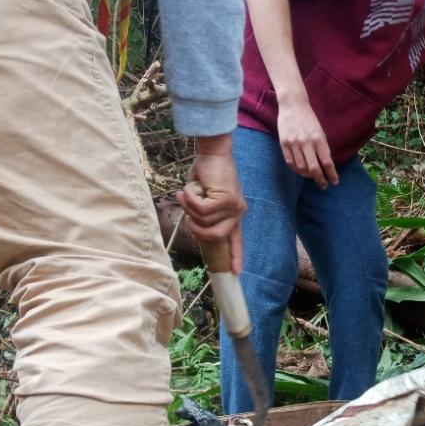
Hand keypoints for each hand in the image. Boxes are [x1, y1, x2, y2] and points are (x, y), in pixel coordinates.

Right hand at [177, 134, 246, 273]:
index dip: (235, 256)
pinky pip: (201, 209)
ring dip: (189, 208)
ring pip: (204, 221)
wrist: (212, 153)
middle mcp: (237, 213)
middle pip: (215, 236)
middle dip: (196, 229)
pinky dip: (189, 199)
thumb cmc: (206, 174)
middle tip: (187, 215)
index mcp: (233, 215)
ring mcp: (234, 207)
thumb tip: (195, 228)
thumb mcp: (204, 198)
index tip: (236, 272)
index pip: (236, 240)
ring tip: (187, 193)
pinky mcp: (227, 199)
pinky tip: (189, 188)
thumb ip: (202, 214)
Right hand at [277, 93, 337, 187]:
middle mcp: (306, 142)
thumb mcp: (320, 132)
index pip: (327, 161)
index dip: (331, 174)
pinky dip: (296, 170)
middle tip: (324, 185)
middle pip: (314, 168)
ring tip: (312, 176)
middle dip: (320, 179)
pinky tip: (301, 171)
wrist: (293, 105)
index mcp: (318, 139)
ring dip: (307, 175)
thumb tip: (326, 165)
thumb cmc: (309, 120)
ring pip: (301, 167)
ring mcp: (294, 143)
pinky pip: (290, 162)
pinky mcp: (284, 143)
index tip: (335, 182)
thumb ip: (323, 148)